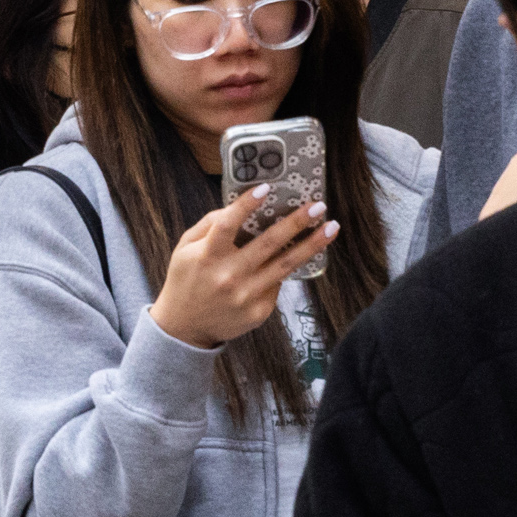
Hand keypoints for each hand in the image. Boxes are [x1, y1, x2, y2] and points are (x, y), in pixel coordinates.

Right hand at [148, 188, 336, 349]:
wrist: (185, 328)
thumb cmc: (186, 279)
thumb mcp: (185, 248)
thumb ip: (210, 224)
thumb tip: (238, 205)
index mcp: (207, 256)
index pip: (228, 225)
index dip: (246, 205)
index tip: (266, 188)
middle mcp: (229, 276)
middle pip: (268, 244)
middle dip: (296, 222)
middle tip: (319, 205)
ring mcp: (246, 296)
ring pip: (286, 266)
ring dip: (312, 245)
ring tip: (331, 228)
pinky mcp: (259, 311)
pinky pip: (278, 283)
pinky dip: (287, 268)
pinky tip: (297, 255)